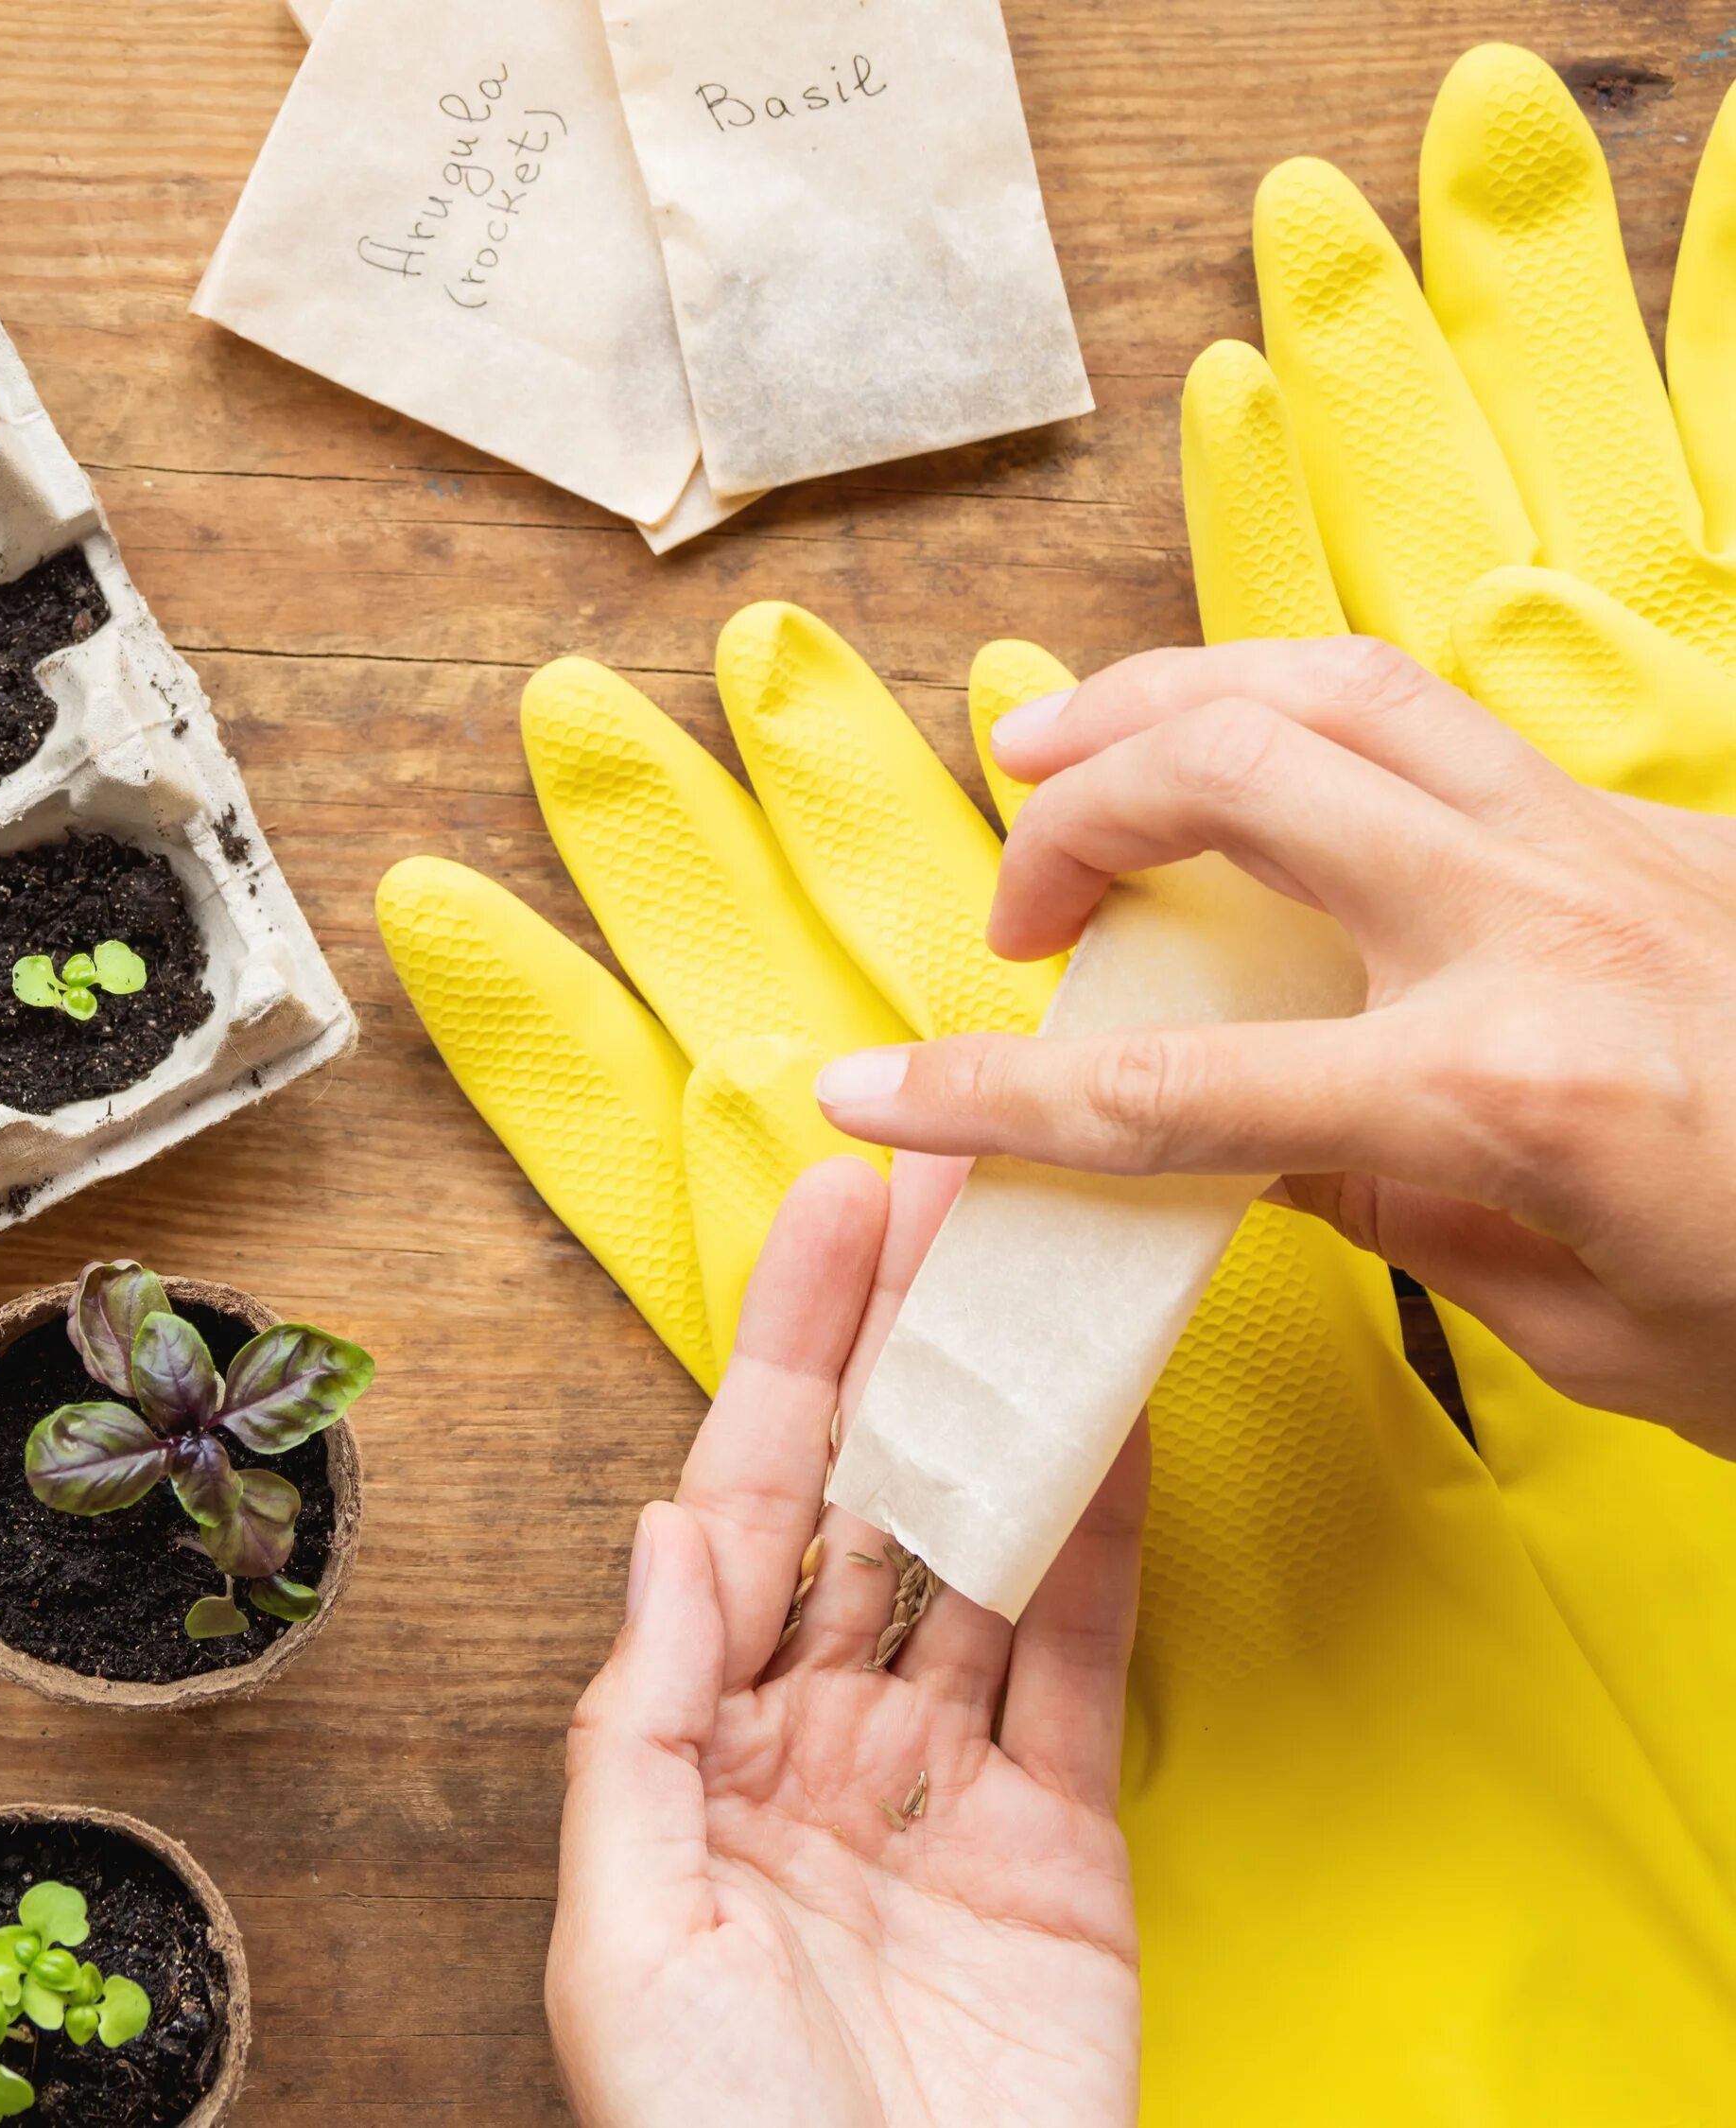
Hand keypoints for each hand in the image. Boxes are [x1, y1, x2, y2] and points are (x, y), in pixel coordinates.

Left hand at [550, 1155, 1144, 2127]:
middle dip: (902, 1345)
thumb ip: (641, 1726)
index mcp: (693, 1752)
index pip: (740, 1507)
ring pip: (978, 1554)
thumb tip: (662, 1527)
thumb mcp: (626, 1940)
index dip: (787, 1361)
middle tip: (950, 1190)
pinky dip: (1105, 1545)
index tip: (828, 1225)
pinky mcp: (1059, 1842)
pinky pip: (1081, 1663)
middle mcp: (814, 1741)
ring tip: (1040, 1265)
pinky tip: (1113, 1431)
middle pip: (864, 1500)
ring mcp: (942, 1782)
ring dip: (1007, 1410)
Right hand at [812, 635, 1735, 1446]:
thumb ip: (1396, 1216)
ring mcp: (1614, 849)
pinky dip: (1312, 719)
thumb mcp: (1587, 1332)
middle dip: (1078, 808)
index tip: (871, 1095)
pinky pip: (1451, 728)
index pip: (1176, 1087)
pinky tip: (1270, 769)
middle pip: (1238, 774)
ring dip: (1177, 694)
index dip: (993, 1099)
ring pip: (1344, 683)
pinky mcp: (1666, 824)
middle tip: (1019, 900)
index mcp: (1507, 1093)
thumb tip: (1261, 1143)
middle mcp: (1545, 926)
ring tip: (1074, 735)